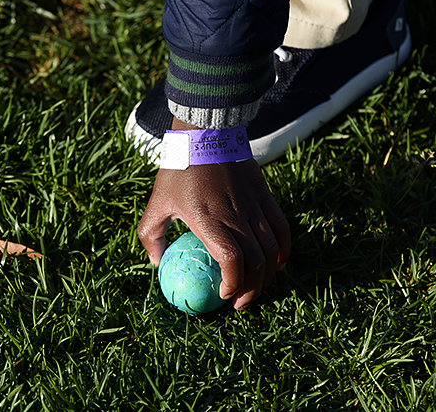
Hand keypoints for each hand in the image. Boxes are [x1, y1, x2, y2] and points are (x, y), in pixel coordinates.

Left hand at [138, 119, 290, 309]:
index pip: (232, 260)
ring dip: (268, 274)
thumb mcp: (157, 202)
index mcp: (208, 220)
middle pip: (255, 262)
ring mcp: (253, 206)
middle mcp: (235, 216)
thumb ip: (151, 234)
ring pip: (271, 249)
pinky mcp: (264, 196)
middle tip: (240, 302)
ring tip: (256, 287)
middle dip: (251, 289)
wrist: (206, 133)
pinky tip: (279, 263)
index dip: (232, 283)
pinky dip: (284, 249)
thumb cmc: (179, 169)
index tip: (224, 295)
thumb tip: (156, 262)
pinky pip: (282, 228)